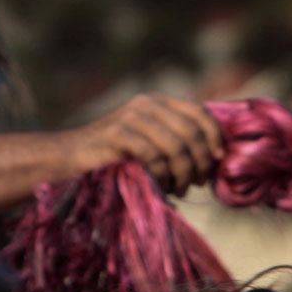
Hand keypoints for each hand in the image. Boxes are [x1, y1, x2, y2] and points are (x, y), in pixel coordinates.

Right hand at [69, 94, 223, 193]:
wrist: (74, 158)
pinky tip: (161, 186)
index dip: (214, 136)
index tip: (218, 159)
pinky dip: (162, 175)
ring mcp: (131, 116)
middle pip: (191, 132)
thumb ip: (180, 144)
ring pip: (176, 146)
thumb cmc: (119, 158)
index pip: (200, 111)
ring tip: (179, 189)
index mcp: (160, 102)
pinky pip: (153, 155)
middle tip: (197, 183)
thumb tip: (216, 160)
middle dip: (200, 162)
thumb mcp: (154, 146)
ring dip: (183, 174)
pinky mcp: (117, 133)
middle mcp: (147, 103)